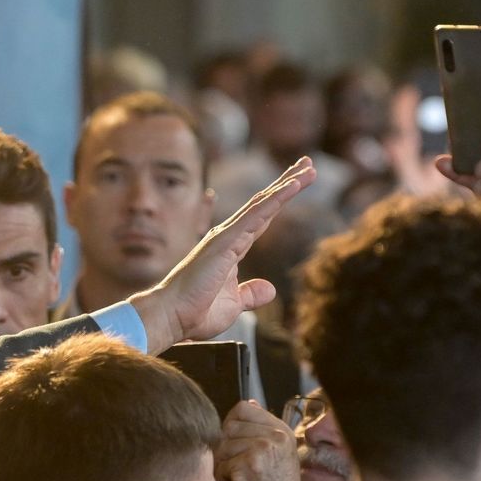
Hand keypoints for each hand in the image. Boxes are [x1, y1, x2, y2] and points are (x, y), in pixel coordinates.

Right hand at [136, 157, 314, 347]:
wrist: (171, 316)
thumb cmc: (195, 312)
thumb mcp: (233, 304)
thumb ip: (250, 293)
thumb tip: (270, 289)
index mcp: (231, 248)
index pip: (262, 218)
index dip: (280, 199)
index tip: (298, 182)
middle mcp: (228, 236)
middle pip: (264, 203)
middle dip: (288, 182)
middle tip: (308, 164)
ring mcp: (226, 237)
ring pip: (263, 204)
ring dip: (288, 184)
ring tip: (309, 168)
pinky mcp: (226, 242)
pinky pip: (256, 216)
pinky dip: (276, 199)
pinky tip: (293, 186)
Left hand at [216, 400, 309, 480]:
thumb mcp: (277, 456)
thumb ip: (262, 430)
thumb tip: (248, 403)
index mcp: (282, 431)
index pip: (244, 408)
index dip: (230, 424)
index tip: (232, 443)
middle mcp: (275, 437)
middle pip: (229, 427)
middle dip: (223, 449)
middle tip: (229, 469)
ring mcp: (261, 449)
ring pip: (222, 446)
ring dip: (221, 468)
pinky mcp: (247, 465)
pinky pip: (220, 465)